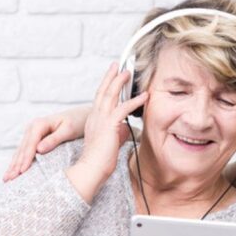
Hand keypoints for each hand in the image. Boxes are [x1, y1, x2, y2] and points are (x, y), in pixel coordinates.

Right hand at [4, 106, 92, 182]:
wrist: (82, 115)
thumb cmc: (78, 122)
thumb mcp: (68, 130)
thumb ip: (54, 139)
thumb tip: (39, 150)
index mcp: (39, 124)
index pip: (30, 145)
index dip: (25, 159)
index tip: (22, 172)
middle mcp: (32, 128)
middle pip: (22, 149)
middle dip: (15, 165)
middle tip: (9, 180)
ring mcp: (31, 133)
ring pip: (20, 151)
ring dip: (13, 165)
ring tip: (7, 179)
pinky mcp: (34, 139)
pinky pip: (24, 152)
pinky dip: (18, 162)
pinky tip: (13, 171)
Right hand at [64, 64, 147, 202]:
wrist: (91, 170)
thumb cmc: (100, 161)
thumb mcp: (110, 142)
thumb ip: (117, 132)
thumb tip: (125, 129)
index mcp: (93, 121)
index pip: (100, 99)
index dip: (106, 85)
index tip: (111, 75)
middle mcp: (95, 117)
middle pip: (103, 91)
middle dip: (110, 77)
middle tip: (117, 65)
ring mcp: (101, 120)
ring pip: (110, 95)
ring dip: (120, 82)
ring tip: (129, 73)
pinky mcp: (109, 125)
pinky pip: (123, 109)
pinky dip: (134, 101)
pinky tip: (144, 96)